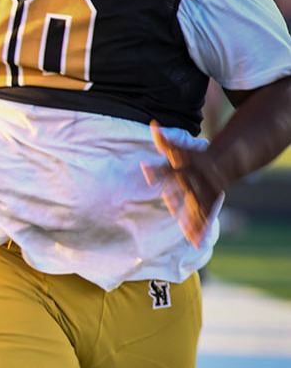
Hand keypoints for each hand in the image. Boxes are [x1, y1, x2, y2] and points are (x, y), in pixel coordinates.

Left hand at [148, 121, 222, 247]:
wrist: (223, 162)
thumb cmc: (193, 156)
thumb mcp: (178, 147)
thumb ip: (163, 139)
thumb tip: (153, 125)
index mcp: (182, 167)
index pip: (167, 169)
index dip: (156, 170)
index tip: (145, 171)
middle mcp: (194, 181)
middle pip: (183, 190)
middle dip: (176, 198)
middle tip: (167, 207)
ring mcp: (204, 193)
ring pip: (196, 207)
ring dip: (190, 220)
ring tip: (184, 234)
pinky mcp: (211, 202)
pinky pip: (205, 217)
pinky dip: (200, 229)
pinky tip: (195, 243)